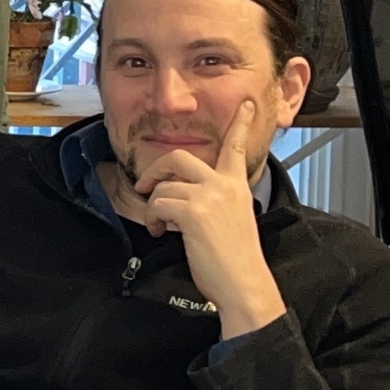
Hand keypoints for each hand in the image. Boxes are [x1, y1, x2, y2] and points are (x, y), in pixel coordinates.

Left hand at [126, 103, 287, 337]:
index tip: (244, 105)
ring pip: (163, 185)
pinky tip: (162, 232)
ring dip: (154, 206)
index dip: (239, 125)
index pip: (236, 148)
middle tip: (144, 187)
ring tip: (162, 225)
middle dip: (155, 170)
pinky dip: (153, 218)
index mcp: (237, 186)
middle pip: (178, 157)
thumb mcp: (230, 220)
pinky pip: (158, 203)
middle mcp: (225, 185)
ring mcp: (209, 196)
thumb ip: (212, 200)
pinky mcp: (193, 210)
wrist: (243, 285)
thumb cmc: (234, 260)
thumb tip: (177, 197)